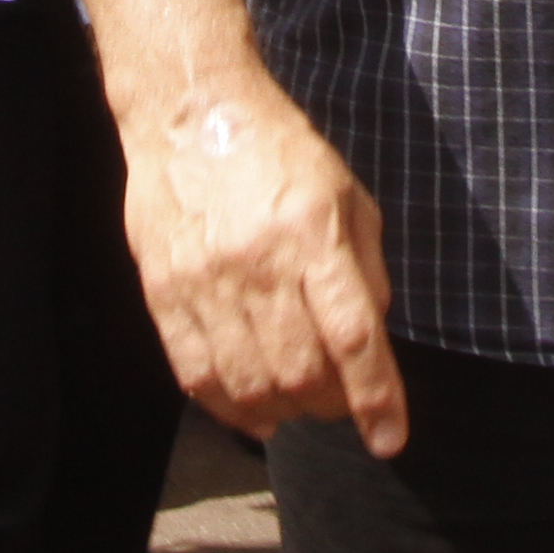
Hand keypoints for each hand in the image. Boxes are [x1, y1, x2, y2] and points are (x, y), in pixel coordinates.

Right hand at [118, 80, 407, 453]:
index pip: (353, 336)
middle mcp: (260, 262)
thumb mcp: (346, 194)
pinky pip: (195, 374)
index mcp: (313, 233)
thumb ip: (366, 268)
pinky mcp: (164, 292)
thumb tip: (373, 338)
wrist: (191, 112)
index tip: (389, 440)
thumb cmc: (279, 152)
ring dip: (282, 412)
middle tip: (337, 400)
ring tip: (296, 404)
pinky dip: (228, 407)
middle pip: (302, 373)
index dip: (376, 399)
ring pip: (249, 384)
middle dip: (330, 406)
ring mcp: (206, 280)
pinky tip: (250, 408)